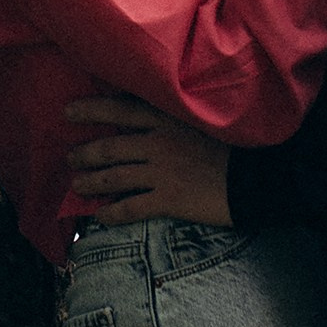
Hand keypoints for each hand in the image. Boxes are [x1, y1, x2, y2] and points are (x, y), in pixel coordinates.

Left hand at [63, 96, 231, 226]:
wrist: (258, 176)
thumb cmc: (233, 144)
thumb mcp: (200, 119)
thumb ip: (171, 116)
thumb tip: (143, 118)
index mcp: (167, 118)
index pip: (120, 109)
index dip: (92, 109)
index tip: (69, 111)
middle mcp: (159, 142)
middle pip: (110, 146)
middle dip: (85, 152)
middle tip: (70, 157)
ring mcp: (162, 171)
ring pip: (114, 176)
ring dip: (91, 181)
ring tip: (77, 185)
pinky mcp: (169, 199)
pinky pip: (131, 206)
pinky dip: (112, 212)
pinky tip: (100, 217)